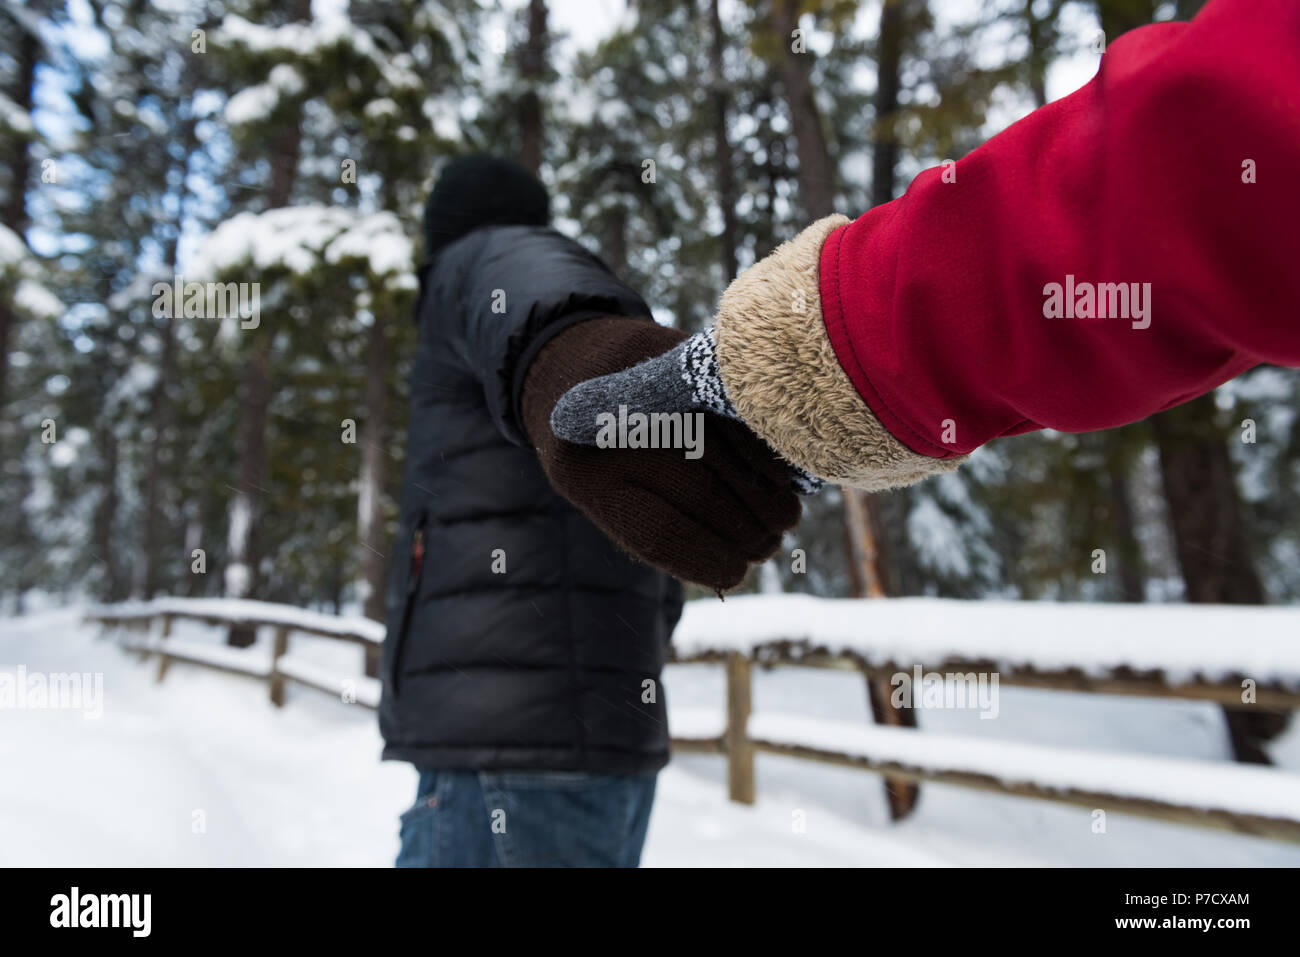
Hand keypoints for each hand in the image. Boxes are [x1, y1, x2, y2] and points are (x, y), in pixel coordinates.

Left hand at [521, 318, 802, 590]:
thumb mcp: (604, 492)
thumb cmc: (598, 451)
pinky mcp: (682, 359)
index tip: (736, 573)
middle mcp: (613, 431)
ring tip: (782, 522)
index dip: (708, 562)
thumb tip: (728, 565)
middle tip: (768, 547)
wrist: (573, 361)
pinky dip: (768, 456)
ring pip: (727, 457)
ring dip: (768, 500)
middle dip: (747, 534)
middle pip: (702, 496)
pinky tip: (782, 481)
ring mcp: (651, 390)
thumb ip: (655, 526)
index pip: (658, 535)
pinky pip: (740, 417)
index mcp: (583, 478)